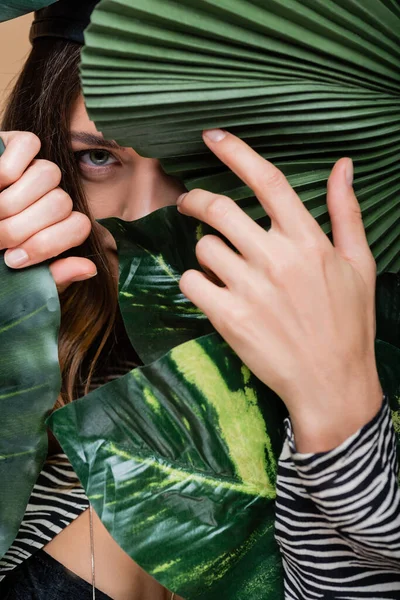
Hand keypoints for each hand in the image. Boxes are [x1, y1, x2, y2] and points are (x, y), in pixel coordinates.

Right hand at [0, 131, 95, 292]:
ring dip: (14, 200)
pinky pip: (30, 145)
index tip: (12, 260)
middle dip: (22, 227)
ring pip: (49, 174)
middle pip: (61, 203)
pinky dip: (9, 167)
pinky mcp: (15, 143)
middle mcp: (51, 195)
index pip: (79, 226)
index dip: (47, 244)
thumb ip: (52, 274)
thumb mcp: (16, 274)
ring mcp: (34, 168)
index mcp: (57, 225)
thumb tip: (89, 268)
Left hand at [178, 129, 382, 452]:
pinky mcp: (228, 317)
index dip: (237, 152)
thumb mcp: (358, 263)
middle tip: (190, 204)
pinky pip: (192, 281)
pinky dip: (197, 283)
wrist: (331, 382)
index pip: (268, 182)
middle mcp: (276, 259)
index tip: (212, 136)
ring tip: (225, 270)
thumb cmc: (349, 322)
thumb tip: (343, 165)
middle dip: (196, 201)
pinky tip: (216, 293)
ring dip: (207, 253)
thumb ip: (346, 211)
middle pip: (219, 209)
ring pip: (203, 247)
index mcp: (308, 241)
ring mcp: (249, 288)